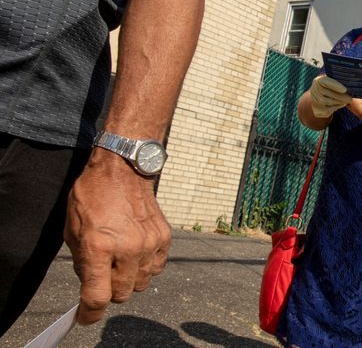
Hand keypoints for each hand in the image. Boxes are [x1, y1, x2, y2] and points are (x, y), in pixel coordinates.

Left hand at [64, 150, 171, 324]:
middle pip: (122, 295)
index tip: (85, 316)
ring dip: (129, 279)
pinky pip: (156, 268)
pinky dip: (145, 266)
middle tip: (103, 275)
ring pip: (141, 284)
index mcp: (99, 246)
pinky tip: (136, 252)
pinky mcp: (164, 238)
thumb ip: (82, 263)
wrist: (122, 170)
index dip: (89, 313)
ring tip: (120, 259)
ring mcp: (149, 243)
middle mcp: (128, 248)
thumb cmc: (93, 197)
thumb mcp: (73, 231)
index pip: (97, 296)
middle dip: (110, 291)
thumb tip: (90, 286)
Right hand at [309, 75, 350, 117]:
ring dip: (339, 102)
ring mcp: (314, 99)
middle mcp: (314, 89)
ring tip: (347, 100)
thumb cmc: (332, 86)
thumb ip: (340, 80)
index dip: (335, 85)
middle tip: (350, 98)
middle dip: (339, 96)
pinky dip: (336, 107)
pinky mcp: (317, 108)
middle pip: (326, 93)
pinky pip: (326, 109)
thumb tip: (351, 81)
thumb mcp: (335, 81)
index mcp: (318, 80)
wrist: (322, 95)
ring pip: (327, 102)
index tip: (344, 89)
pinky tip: (342, 104)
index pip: (325, 81)